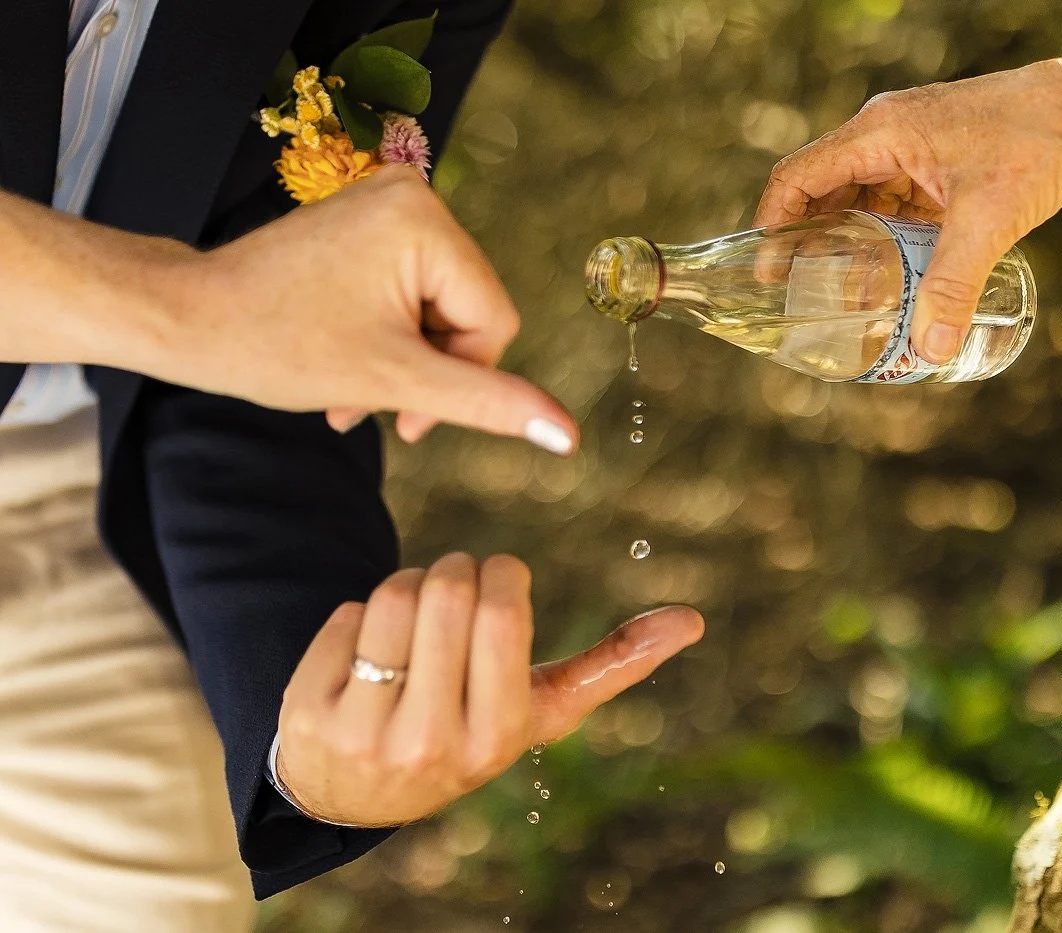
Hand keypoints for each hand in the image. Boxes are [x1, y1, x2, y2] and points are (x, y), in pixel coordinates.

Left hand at [150, 166, 576, 449]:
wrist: (183, 320)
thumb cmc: (276, 346)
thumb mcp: (397, 381)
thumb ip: (490, 404)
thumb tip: (568, 435)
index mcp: (427, 220)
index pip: (494, 321)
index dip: (459, 378)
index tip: (402, 414)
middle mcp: (413, 194)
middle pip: (467, 313)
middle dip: (425, 370)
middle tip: (370, 405)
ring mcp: (385, 204)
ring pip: (436, 309)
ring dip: (403, 362)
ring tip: (351, 393)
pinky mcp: (363, 222)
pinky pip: (407, 290)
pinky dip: (386, 335)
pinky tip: (348, 366)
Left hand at [274, 553, 704, 826]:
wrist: (361, 790)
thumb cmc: (470, 729)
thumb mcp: (541, 708)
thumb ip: (613, 664)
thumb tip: (692, 621)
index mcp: (500, 733)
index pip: (500, 610)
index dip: (499, 574)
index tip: (498, 581)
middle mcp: (432, 741)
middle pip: (447, 590)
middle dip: (454, 569)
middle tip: (454, 585)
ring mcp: (366, 732)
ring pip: (393, 594)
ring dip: (407, 585)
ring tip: (414, 615)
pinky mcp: (311, 715)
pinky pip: (344, 615)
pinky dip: (359, 615)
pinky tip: (367, 650)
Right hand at [754, 56, 1061, 363]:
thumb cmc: (1039, 142)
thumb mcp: (988, 220)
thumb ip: (953, 286)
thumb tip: (930, 349)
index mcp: (880, 131)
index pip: (799, 177)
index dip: (773, 225)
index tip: (767, 273)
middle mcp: (887, 133)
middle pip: (825, 190)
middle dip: (811, 242)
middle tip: (802, 294)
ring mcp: (914, 146)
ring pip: (862, 198)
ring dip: (851, 242)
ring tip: (844, 292)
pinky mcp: (941, 160)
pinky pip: (897, 201)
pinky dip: (888, 236)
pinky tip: (895, 272)